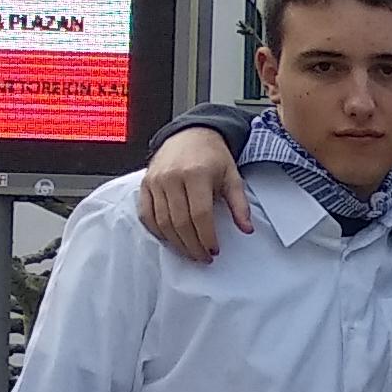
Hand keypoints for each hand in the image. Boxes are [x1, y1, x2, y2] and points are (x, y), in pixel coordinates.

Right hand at [138, 128, 253, 261]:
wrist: (190, 134)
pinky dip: (157, 231)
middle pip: (180, 222)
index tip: (214, 250)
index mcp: (196, 174)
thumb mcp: (233, 176)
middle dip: (193, 245)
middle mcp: (172, 177)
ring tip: (190, 252)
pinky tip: (170, 239)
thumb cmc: (212, 156)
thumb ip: (239, 204)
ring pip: (162, 222)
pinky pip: (146, 214)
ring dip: (176, 243)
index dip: (207, 237)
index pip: (200, 215)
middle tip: (203, 257)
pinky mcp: (145, 184)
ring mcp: (155, 181)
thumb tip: (247, 229)